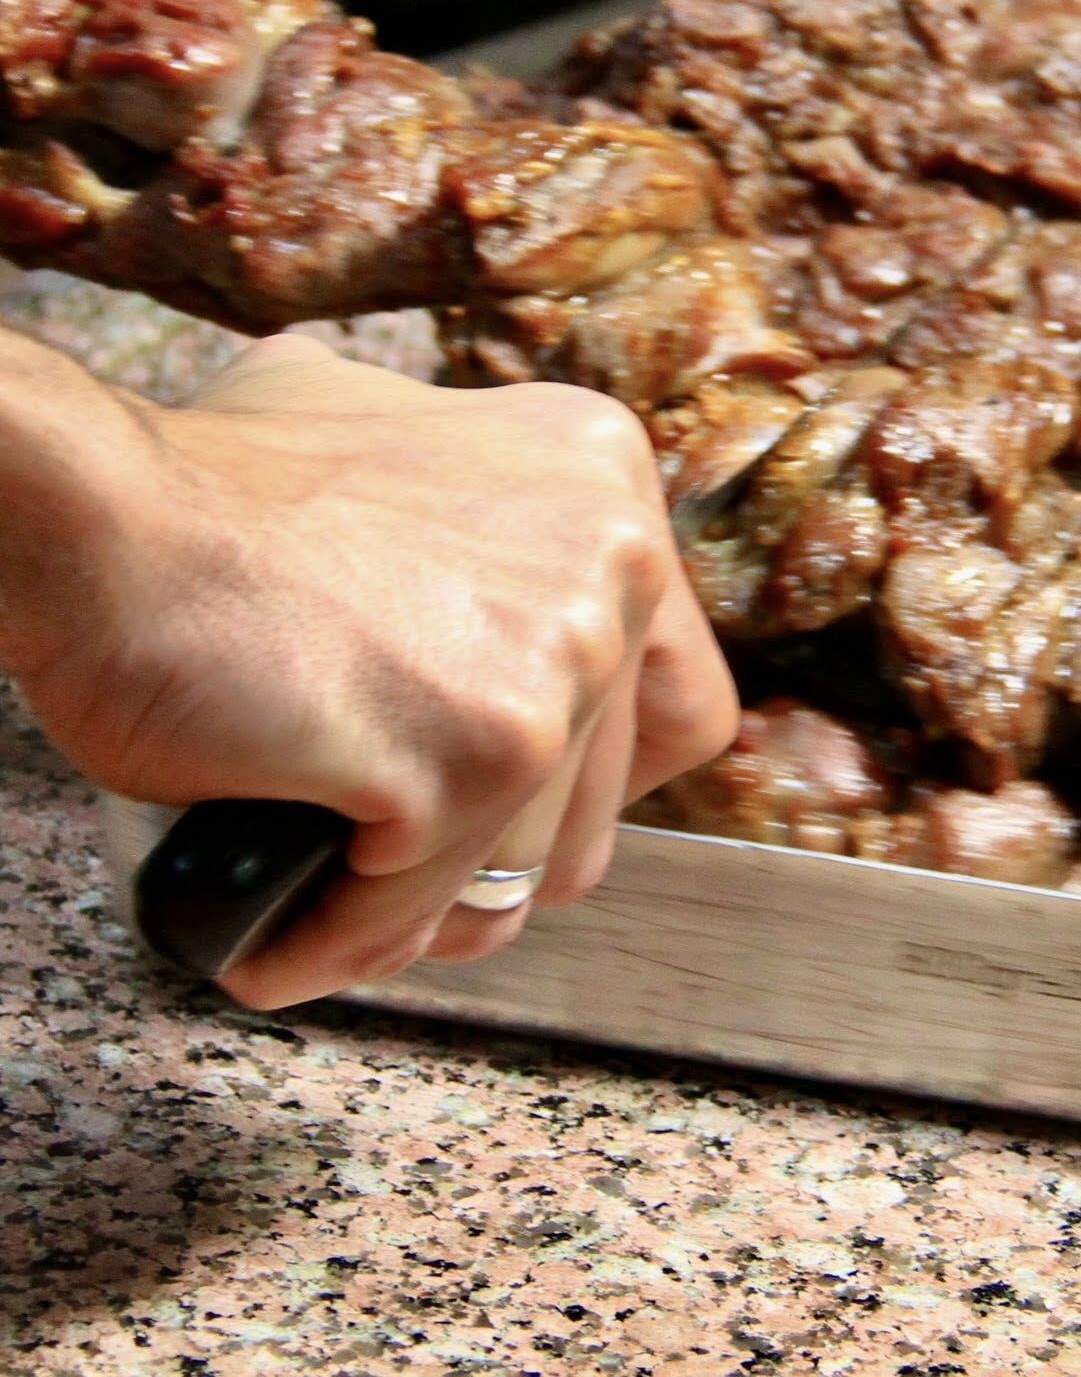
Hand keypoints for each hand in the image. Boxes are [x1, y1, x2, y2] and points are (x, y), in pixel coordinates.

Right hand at [15, 335, 735, 1008]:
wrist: (98, 512)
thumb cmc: (211, 485)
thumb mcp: (396, 439)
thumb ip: (481, 515)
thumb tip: (500, 620)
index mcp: (609, 483)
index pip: (680, 701)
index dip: (602, 778)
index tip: (529, 805)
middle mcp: (616, 564)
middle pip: (603, 804)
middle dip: (501, 859)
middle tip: (407, 872)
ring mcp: (556, 662)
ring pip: (518, 874)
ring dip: (419, 916)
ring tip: (334, 914)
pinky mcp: (475, 754)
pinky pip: (417, 909)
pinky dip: (335, 944)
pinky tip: (269, 938)